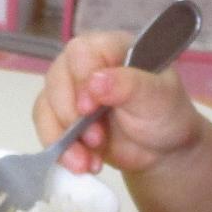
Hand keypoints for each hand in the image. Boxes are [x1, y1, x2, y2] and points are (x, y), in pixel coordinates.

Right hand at [33, 31, 208, 175]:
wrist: (161, 151)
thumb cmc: (165, 115)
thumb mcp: (158, 98)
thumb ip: (130, 86)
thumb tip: (95, 82)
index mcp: (112, 47)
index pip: (82, 52)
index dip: (81, 79)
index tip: (90, 108)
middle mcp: (85, 64)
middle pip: (57, 78)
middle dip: (71, 115)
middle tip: (96, 139)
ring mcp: (70, 90)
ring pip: (47, 105)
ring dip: (64, 137)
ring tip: (88, 161)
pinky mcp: (61, 117)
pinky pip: (46, 127)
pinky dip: (60, 149)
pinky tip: (82, 164)